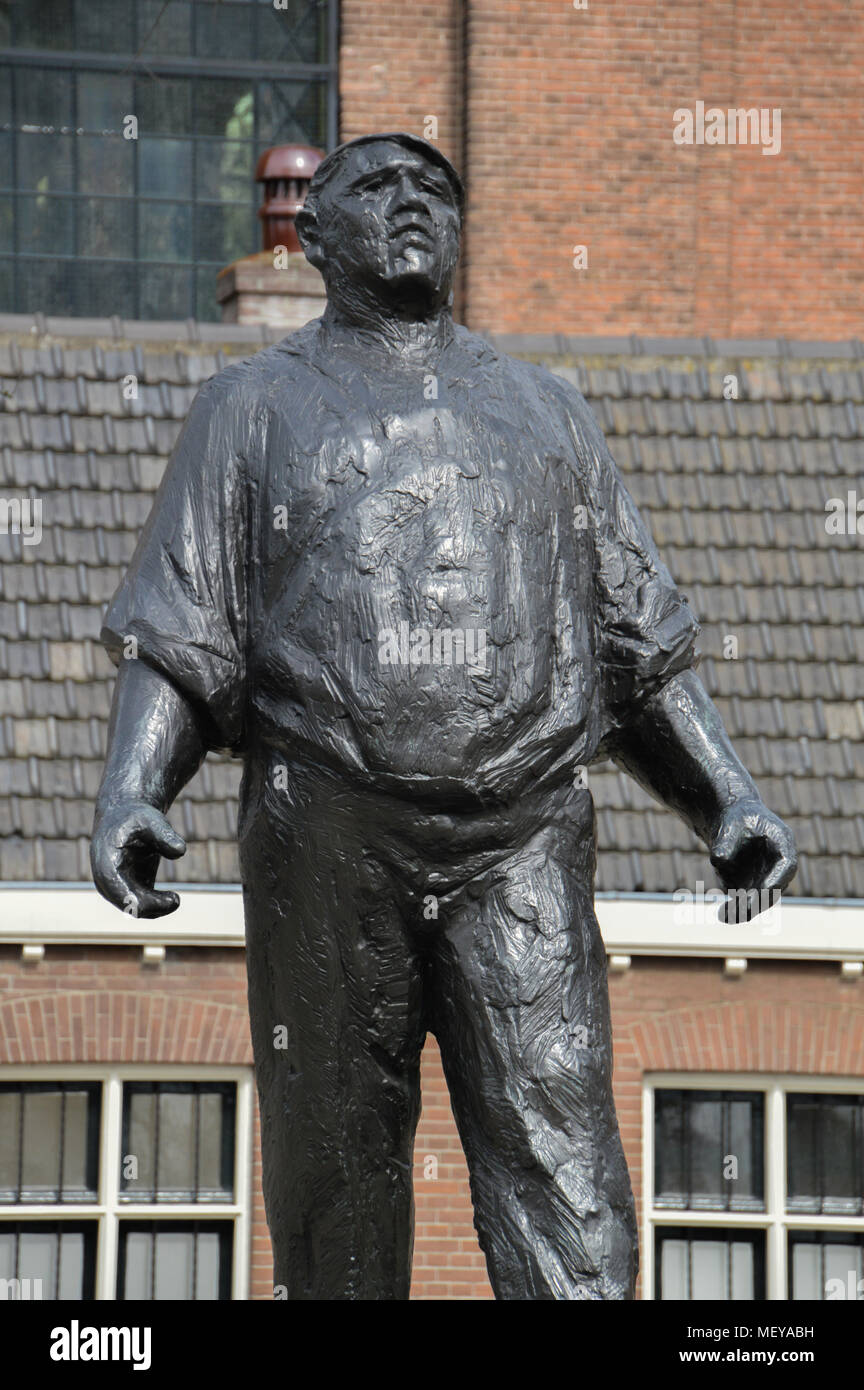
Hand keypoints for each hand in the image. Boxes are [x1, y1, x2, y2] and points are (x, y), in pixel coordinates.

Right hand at [91, 800, 185, 918]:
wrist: (126, 816)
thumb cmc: (137, 817)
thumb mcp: (150, 819)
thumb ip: (164, 834)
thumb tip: (180, 851)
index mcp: (106, 866)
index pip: (121, 894)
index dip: (143, 902)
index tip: (169, 900)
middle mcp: (107, 881)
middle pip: (127, 905)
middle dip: (152, 907)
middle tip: (176, 900)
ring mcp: (117, 886)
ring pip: (135, 909)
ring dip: (156, 909)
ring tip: (175, 900)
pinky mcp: (130, 887)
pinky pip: (142, 906)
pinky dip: (157, 906)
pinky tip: (172, 899)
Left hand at [709, 797, 796, 921]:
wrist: (727, 823)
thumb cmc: (733, 818)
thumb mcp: (730, 823)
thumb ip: (726, 841)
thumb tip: (719, 861)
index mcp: (782, 844)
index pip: (786, 865)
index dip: (777, 879)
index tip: (765, 891)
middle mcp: (777, 866)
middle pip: (774, 889)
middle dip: (758, 902)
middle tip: (741, 910)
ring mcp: (765, 878)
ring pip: (759, 901)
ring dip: (745, 911)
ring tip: (726, 917)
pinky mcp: (750, 887)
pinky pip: (743, 902)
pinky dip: (735, 911)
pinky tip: (723, 913)